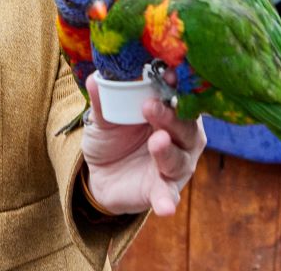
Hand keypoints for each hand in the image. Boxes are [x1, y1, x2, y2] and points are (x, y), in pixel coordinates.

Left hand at [81, 73, 205, 215]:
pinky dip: (167, 200)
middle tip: (150, 106)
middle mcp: (182, 138)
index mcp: (171, 112)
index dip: (175, 85)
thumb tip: (95, 78)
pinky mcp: (164, 190)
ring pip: (180, 158)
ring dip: (168, 151)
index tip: (167, 73)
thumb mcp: (103, 119)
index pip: (180, 96)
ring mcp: (176, 165)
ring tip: (157, 141)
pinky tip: (165, 207)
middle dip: (170, 116)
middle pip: (185, 126)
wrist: (102, 174)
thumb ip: (103, 101)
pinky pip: (169, 196)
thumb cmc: (113, 136)